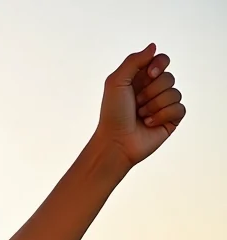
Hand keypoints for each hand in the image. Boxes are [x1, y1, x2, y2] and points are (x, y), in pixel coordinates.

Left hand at [94, 43, 185, 169]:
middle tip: (136, 104)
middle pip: (168, 77)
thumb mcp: (116, 82)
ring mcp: (163, 106)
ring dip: (154, 105)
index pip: (162, 60)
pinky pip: (179, 108)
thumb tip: (154, 46)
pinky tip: (148, 124)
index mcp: (141, 79)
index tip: (149, 74)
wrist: (115, 142)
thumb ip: (134, 61)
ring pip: (174, 93)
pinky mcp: (170, 120)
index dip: (159, 64)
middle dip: (151, 91)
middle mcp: (153, 91)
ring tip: (140, 116)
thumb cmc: (112, 114)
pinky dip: (162, 116)